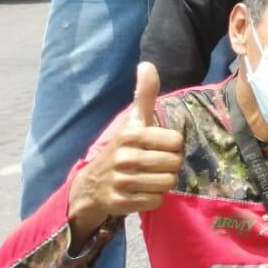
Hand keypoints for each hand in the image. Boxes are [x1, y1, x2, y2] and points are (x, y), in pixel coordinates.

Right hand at [67, 63, 184, 241]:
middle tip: (154, 165)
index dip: (172, 146)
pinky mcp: (119, 203)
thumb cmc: (123, 148)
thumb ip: (144, 94)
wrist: (92, 185)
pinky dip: (152, 199)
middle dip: (169, 166)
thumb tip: (147, 64)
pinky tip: (140, 192)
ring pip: (167, 184)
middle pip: (174, 164)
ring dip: (162, 183)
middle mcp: (124, 157)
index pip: (176, 142)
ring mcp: (120, 181)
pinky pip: (155, 201)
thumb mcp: (133, 121)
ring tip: (147, 178)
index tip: (158, 147)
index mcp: (131, 134)